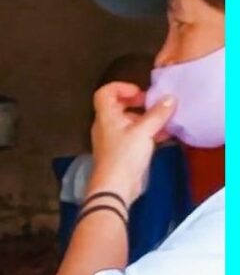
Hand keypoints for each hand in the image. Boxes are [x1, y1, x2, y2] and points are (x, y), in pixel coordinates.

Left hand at [88, 82, 174, 200]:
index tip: (140, 93)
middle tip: (155, 104)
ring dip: (148, 118)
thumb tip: (170, 98)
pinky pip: (137, 136)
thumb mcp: (143, 131)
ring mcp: (115, 139)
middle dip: (139, 102)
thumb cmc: (124, 156)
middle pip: (119, 106)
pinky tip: (166, 135)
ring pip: (131, 122)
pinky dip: (150, 132)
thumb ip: (157, 114)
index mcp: (106, 117)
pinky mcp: (124, 152)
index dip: (121, 87)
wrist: (115, 187)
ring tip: (167, 119)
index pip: (105, 93)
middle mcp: (107, 126)